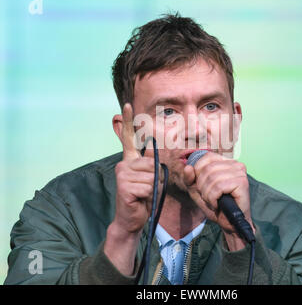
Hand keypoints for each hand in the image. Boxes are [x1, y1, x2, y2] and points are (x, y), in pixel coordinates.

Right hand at [104, 103, 161, 274]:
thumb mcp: (152, 180)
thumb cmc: (143, 198)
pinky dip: (149, 196)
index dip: (128, 121)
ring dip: (153, 189)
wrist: (132, 219)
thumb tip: (151, 153)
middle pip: (153, 164)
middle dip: (156, 179)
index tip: (128, 105)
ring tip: (143, 195)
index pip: (128, 138)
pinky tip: (139, 200)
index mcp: (130, 161)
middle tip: (146, 189)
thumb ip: (153, 167)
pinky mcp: (124, 186)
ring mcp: (122, 174)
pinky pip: (149, 187)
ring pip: (152, 177)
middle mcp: (123, 164)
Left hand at [183, 152, 254, 249]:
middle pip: (207, 168)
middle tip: (208, 197)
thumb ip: (189, 179)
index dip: (198, 172)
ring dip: (207, 194)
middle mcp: (235, 164)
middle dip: (202, 186)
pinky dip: (213, 198)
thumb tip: (187, 167)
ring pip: (212, 178)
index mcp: (226, 162)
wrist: (229, 223)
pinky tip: (218, 204)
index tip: (202, 186)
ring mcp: (240, 172)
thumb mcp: (197, 190)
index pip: (206, 157)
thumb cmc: (216, 205)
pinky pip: (218, 187)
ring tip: (213, 201)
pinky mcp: (242, 183)